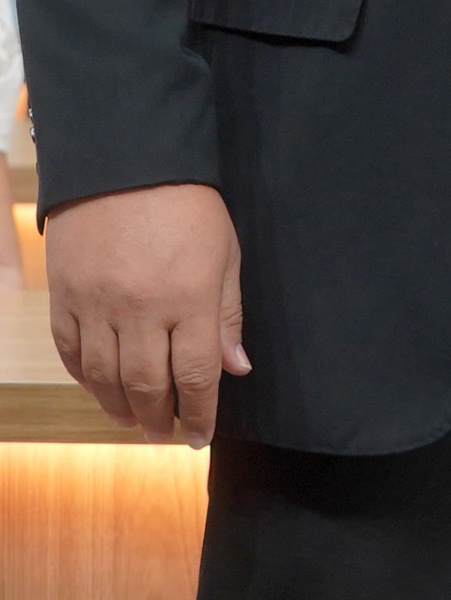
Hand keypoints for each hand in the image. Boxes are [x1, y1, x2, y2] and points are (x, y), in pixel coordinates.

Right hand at [44, 182, 248, 446]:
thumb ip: (227, 314)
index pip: (196, 375)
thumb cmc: (188, 206)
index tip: (200, 436)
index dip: (199, 412)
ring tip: (133, 419)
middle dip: (159, 416)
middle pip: (147, 384)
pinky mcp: (64, 296)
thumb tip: (237, 368)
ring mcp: (96, 304)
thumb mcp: (225, 254)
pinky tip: (98, 388)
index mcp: (190, 298)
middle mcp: (140, 309)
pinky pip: (70, 350)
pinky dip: (84, 376)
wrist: (125, 164)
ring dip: (119, 405)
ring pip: (104, 375)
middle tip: (166, 432)